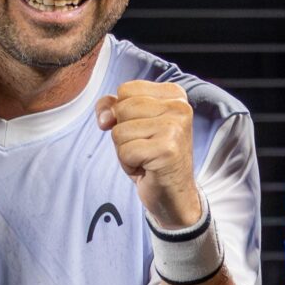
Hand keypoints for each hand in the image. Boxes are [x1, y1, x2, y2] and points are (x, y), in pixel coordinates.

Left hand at [97, 80, 200, 230]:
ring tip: (146, 158)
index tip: (142, 130)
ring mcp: (175, 128)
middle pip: (122, 109)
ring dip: (125, 150)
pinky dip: (129, 164)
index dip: (122, 113)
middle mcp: (180, 107)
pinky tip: (146, 168)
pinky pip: (125, 151)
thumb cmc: (151, 157)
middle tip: (145, 147)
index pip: (126, 90)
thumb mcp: (131, 124)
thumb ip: (113, 107)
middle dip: (124, 133)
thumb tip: (105, 119)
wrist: (173, 195)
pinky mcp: (167, 149)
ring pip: (120, 131)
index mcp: (174, 95)